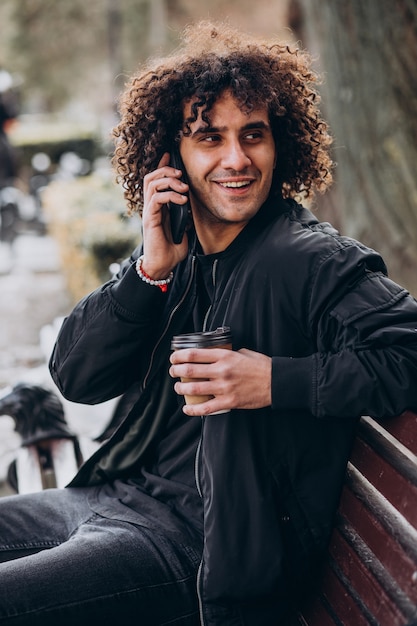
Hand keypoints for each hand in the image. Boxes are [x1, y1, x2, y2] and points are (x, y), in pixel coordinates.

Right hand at [141, 152, 188, 278]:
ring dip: (169, 181)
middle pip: (151, 177)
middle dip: (166, 170)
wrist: (163, 266)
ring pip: (152, 184)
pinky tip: (182, 200)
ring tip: (183, 187)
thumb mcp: (184, 228)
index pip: (155, 180)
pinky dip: (170, 195)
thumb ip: (185, 216)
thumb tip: (192, 205)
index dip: (161, 166)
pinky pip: (156, 199)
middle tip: (181, 174)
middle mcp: (151, 207)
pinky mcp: (150, 219)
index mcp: (158, 207)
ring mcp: (149, 212)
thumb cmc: (172, 250)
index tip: (169, 155)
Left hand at [169, 348, 271, 414]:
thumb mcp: (243, 352)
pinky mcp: (229, 402)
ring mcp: (225, 387)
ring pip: (194, 388)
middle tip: (173, 372)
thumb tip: (216, 355)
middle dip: (176, 371)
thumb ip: (227, 354)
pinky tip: (187, 408)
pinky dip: (193, 409)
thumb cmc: (261, 366)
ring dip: (181, 388)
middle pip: (190, 370)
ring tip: (178, 388)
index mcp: (224, 356)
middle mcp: (222, 371)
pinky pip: (206, 408)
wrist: (276, 382)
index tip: (173, 357)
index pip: (194, 354)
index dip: (179, 356)